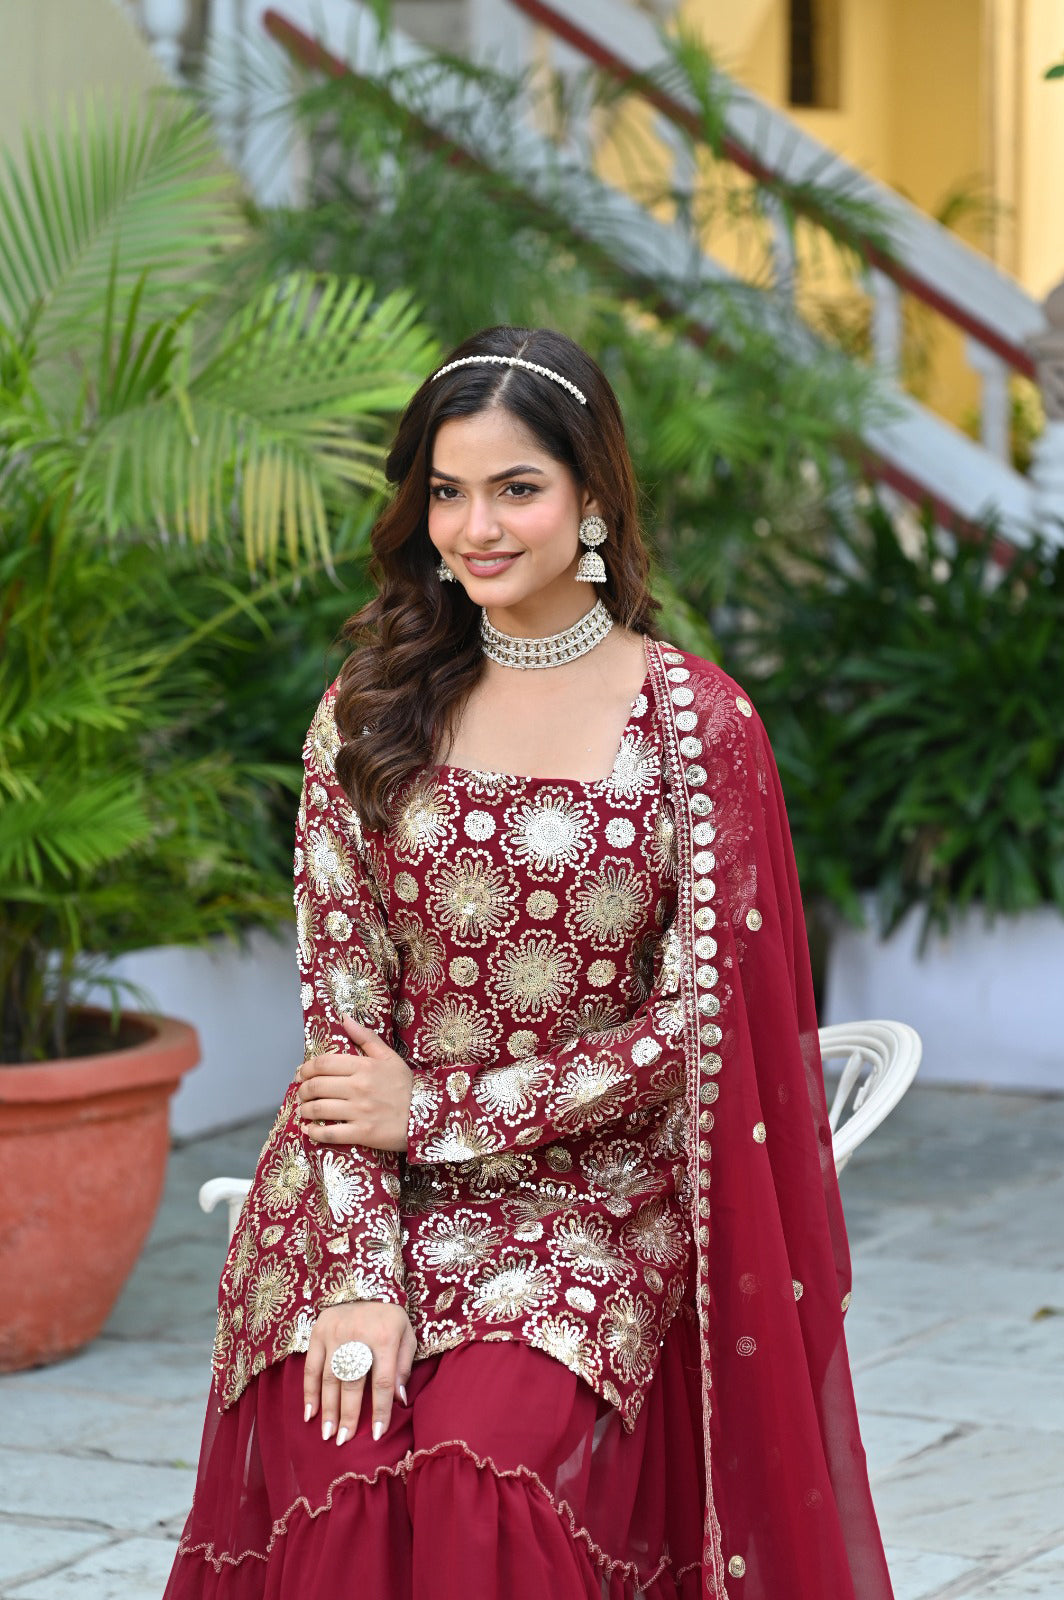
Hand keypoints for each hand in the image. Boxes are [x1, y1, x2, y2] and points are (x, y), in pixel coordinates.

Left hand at [297, 1016, 412, 1150]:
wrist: (428, 1116)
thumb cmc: (406, 1086)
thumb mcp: (390, 1057)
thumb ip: (366, 1037)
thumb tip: (343, 1018)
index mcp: (364, 1066)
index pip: (324, 1063)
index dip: (307, 1068)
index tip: (302, 1073)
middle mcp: (358, 1087)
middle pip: (317, 1086)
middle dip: (303, 1089)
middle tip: (301, 1092)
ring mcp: (359, 1111)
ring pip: (319, 1109)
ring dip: (305, 1110)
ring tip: (304, 1110)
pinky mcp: (362, 1133)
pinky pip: (330, 1133)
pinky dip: (314, 1132)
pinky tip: (309, 1130)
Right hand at [305, 1301, 415, 1445]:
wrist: (365, 1283)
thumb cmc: (390, 1317)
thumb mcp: (407, 1334)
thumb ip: (404, 1366)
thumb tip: (399, 1400)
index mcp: (385, 1337)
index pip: (383, 1382)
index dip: (380, 1410)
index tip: (376, 1435)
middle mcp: (358, 1336)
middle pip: (353, 1383)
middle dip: (348, 1415)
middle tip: (344, 1441)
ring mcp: (335, 1334)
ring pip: (330, 1378)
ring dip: (328, 1409)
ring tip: (328, 1434)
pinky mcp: (318, 1332)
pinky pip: (311, 1367)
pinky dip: (309, 1392)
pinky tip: (310, 1413)